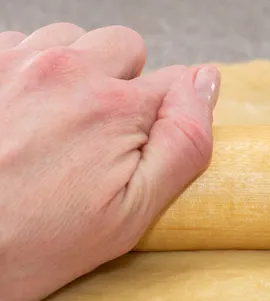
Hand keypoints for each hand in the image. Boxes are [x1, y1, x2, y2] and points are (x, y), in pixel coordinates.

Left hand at [0, 23, 219, 300]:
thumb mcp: (133, 215)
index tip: (139, 148)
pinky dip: (34, 72)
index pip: (174, 83)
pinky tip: (25, 114)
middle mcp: (64, 71)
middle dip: (124, 86)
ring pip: (75, 41)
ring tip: (59, 125)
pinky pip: (25, 43)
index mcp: (113, 108)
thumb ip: (184, 144)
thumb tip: (205, 82)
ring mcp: (16, 62)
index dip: (164, 117)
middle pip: (126, 49)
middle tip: (101, 135)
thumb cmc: (35, 244)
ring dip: (78, 75)